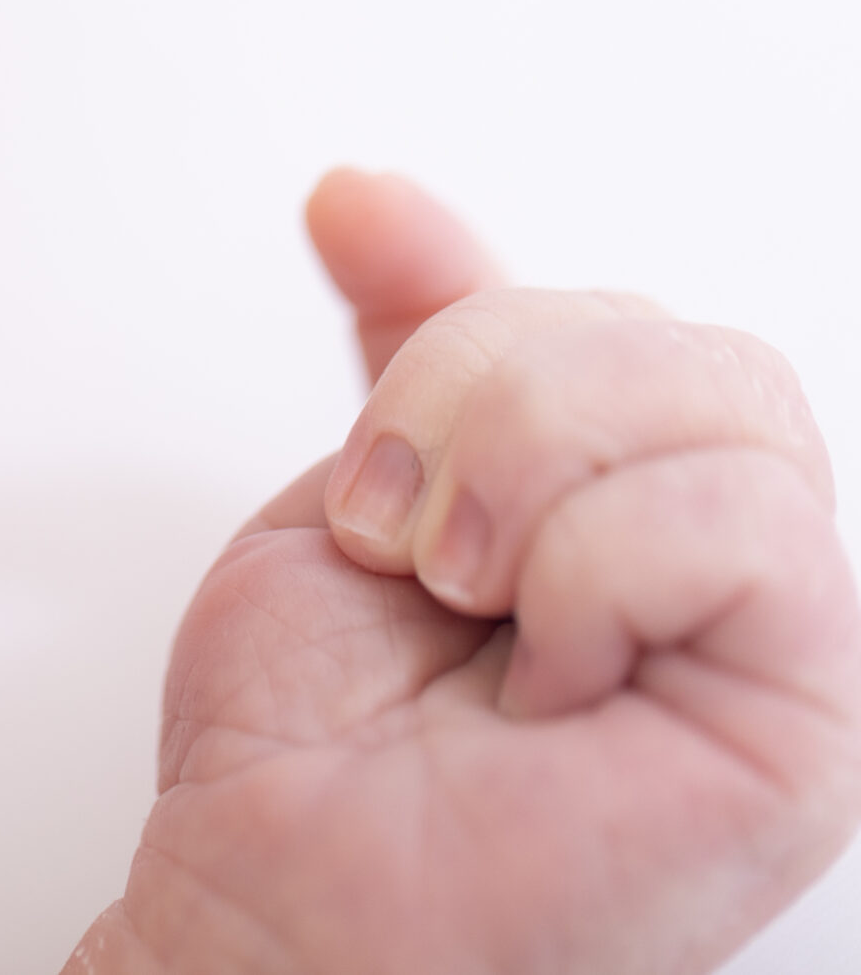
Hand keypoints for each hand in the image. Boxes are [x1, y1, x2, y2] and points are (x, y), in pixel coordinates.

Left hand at [68, 170, 860, 974]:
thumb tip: (361, 189)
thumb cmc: (312, 746)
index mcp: (613, 500)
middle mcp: (706, 556)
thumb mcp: (358, 495)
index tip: (352, 349)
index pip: (597, 317)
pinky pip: (741, 522)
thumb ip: (412, 350)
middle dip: (479, 394)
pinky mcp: (808, 714)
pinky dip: (595, 568)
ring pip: (721, 392)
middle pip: (666, 333)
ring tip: (463, 600)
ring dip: (523, 478)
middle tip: (404, 539)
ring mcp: (771, 632)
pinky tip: (546, 670)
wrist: (281, 898)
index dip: (463, 317)